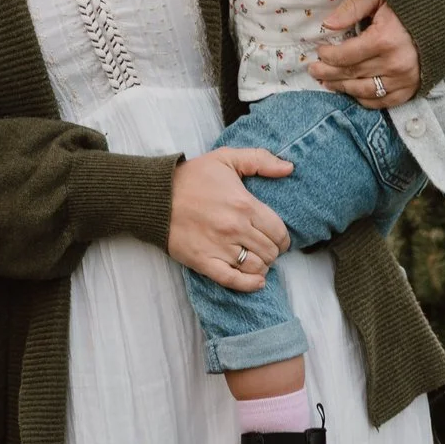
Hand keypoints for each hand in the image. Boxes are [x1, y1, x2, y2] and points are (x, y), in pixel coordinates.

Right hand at [167, 146, 292, 290]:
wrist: (155, 196)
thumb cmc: (192, 177)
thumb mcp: (225, 158)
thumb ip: (260, 159)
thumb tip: (289, 168)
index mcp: (244, 204)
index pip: (279, 231)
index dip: (283, 237)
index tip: (278, 237)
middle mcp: (235, 229)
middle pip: (270, 251)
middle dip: (273, 251)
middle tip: (265, 246)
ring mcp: (220, 248)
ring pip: (256, 267)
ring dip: (262, 266)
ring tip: (257, 259)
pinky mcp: (204, 262)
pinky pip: (234, 281)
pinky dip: (250, 285)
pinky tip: (257, 281)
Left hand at [307, 0, 420, 108]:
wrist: (443, 23)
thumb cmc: (406, 8)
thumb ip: (351, 9)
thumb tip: (327, 25)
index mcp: (384, 40)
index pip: (346, 55)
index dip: (328, 56)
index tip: (319, 51)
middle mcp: (394, 64)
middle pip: (351, 74)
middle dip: (328, 73)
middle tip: (313, 70)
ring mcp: (404, 81)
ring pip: (363, 91)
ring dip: (342, 88)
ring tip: (327, 82)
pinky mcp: (410, 90)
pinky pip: (381, 102)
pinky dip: (363, 99)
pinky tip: (351, 92)